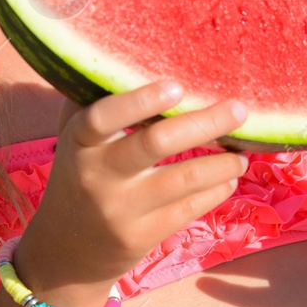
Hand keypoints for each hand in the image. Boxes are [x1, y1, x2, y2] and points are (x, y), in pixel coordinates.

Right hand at [12, 80, 249, 306]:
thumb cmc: (79, 175)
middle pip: (156, 143)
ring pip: (184, 179)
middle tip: (240, 110)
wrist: (65, 251)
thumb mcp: (76, 139)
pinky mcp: (141, 236)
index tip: (177, 86)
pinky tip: (228, 178)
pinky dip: (215, 190)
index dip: (140, 101)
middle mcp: (97, 175)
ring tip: (241, 154)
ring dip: (222, 163)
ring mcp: (121, 209)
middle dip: (204, 123)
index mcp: (79, 142)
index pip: (102, 117)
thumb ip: (97, 101)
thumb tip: (141, 55)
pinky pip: (188, 209)